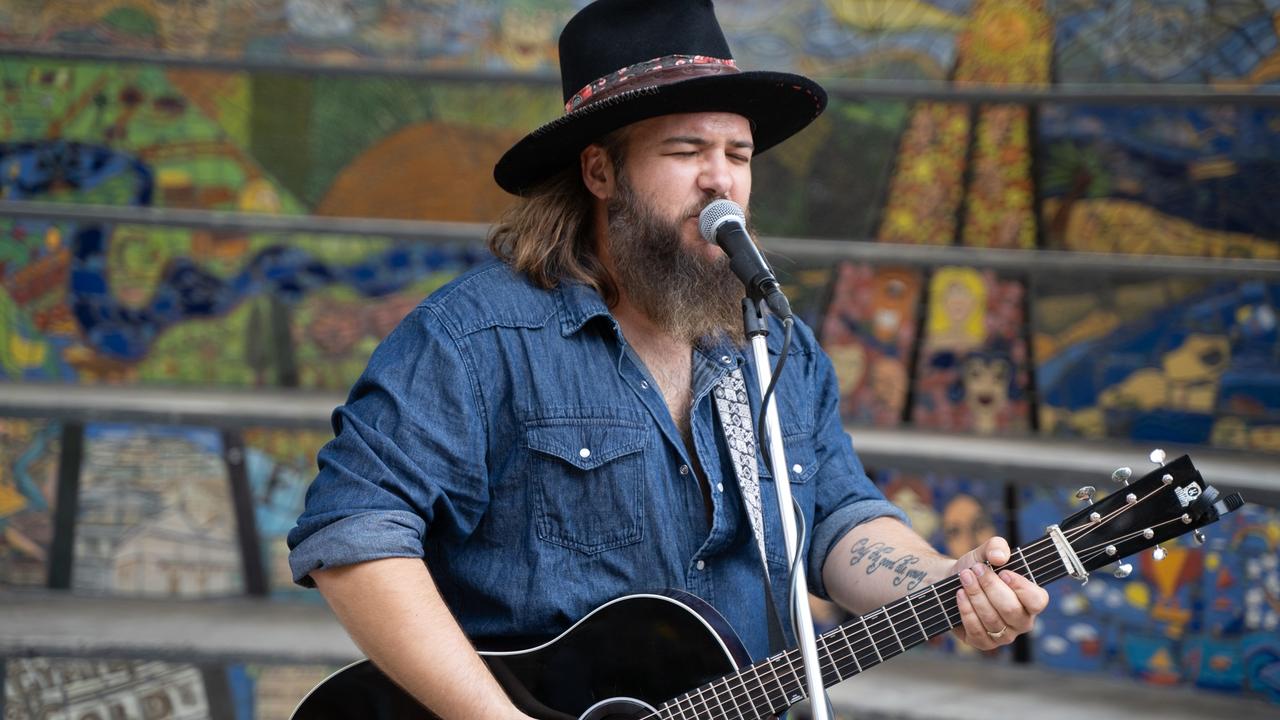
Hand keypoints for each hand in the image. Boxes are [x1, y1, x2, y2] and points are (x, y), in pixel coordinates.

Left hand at [949, 536, 1048, 650]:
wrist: (954, 582)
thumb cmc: (977, 568)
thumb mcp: (985, 552)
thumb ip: (996, 546)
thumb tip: (999, 557)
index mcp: (1031, 601)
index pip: (1037, 600)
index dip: (1021, 587)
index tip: (1003, 572)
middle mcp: (1022, 621)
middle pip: (1010, 609)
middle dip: (990, 586)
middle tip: (976, 570)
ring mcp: (1004, 635)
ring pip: (992, 620)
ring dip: (976, 595)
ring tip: (965, 577)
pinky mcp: (983, 643)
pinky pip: (977, 631)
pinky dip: (966, 611)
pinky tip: (960, 595)